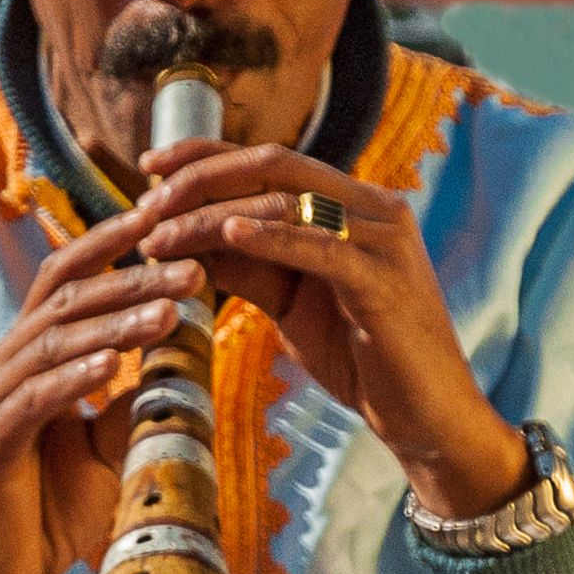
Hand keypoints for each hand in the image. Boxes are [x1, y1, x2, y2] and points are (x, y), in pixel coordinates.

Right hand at [0, 208, 202, 573]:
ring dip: (115, 322)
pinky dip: (76, 378)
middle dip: (128, 276)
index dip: (110, 249)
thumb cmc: (45, 521)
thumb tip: (180, 361)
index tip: (165, 223)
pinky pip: (35, 398)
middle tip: (189, 264)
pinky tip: (116, 366)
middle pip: (62, 299)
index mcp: (21, 360)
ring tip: (169, 307)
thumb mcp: (104, 451)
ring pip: (54, 341)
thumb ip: (130, 404)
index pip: (64, 284)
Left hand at [134, 137, 529, 521]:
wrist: (427, 418)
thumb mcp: (291, 305)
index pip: (271, 161)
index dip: (207, 155)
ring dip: (214, 216)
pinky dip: (270, 238)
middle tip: (146, 200)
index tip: (149, 167)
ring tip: (161, 234)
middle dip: (201, 177)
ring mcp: (384, 240)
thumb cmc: (362, 360)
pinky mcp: (385, 280)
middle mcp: (374, 208)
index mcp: (353, 206)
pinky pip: (319, 248)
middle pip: (274, 166)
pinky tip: (225, 237)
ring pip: (286, 204)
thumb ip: (249, 267)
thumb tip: (187, 240)